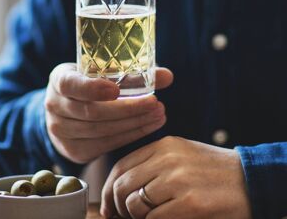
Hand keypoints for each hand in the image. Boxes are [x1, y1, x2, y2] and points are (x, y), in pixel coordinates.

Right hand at [44, 63, 172, 163]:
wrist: (66, 108)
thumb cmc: (88, 83)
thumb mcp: (101, 72)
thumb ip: (133, 73)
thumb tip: (168, 76)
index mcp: (59, 80)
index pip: (71, 85)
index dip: (92, 89)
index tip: (116, 90)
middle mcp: (55, 106)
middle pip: (93, 112)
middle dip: (128, 110)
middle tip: (155, 103)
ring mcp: (60, 131)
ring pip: (100, 131)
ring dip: (133, 125)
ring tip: (158, 115)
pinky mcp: (73, 150)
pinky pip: (104, 145)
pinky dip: (128, 136)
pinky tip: (146, 127)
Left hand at [101, 136, 251, 218]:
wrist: (249, 180)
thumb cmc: (210, 169)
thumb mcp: (180, 155)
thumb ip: (152, 164)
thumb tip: (122, 188)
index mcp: (163, 145)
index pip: (121, 166)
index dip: (108, 188)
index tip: (108, 205)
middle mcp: (168, 159)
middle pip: (123, 185)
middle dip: (116, 206)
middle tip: (121, 217)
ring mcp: (179, 180)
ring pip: (134, 204)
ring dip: (134, 217)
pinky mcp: (191, 203)